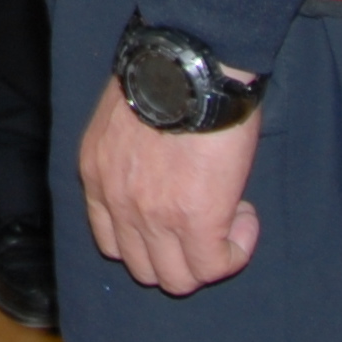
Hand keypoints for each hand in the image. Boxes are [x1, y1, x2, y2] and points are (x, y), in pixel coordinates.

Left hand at [77, 79, 261, 295]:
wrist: (190, 62)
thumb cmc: (167, 75)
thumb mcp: (124, 117)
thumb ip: (132, 155)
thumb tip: (164, 169)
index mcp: (97, 175)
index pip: (112, 241)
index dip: (151, 237)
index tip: (179, 210)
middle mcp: (117, 203)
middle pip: (144, 269)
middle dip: (180, 253)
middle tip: (209, 215)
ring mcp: (152, 216)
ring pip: (178, 279)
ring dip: (208, 257)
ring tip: (230, 215)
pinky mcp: (194, 220)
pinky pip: (215, 265)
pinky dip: (235, 250)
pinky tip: (244, 218)